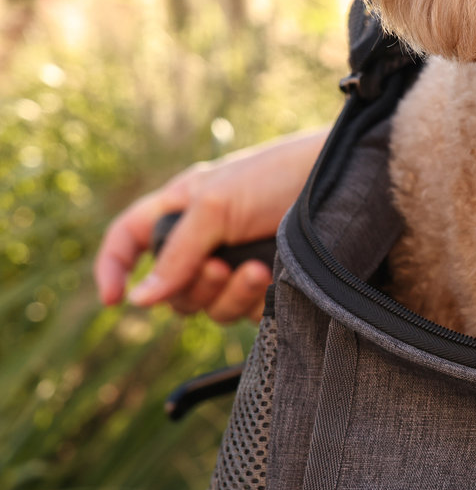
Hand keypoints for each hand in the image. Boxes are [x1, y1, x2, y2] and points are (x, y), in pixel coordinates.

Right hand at [95, 126, 329, 322]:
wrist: (345, 184)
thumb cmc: (278, 176)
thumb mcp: (217, 204)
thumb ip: (176, 252)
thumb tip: (139, 301)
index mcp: (182, 207)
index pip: (129, 239)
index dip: (114, 267)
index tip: (116, 300)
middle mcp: (204, 238)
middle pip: (171, 287)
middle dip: (193, 284)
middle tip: (220, 265)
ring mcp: (237, 263)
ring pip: (208, 306)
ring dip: (227, 294)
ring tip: (257, 269)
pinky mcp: (269, 283)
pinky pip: (244, 313)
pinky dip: (253, 302)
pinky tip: (274, 279)